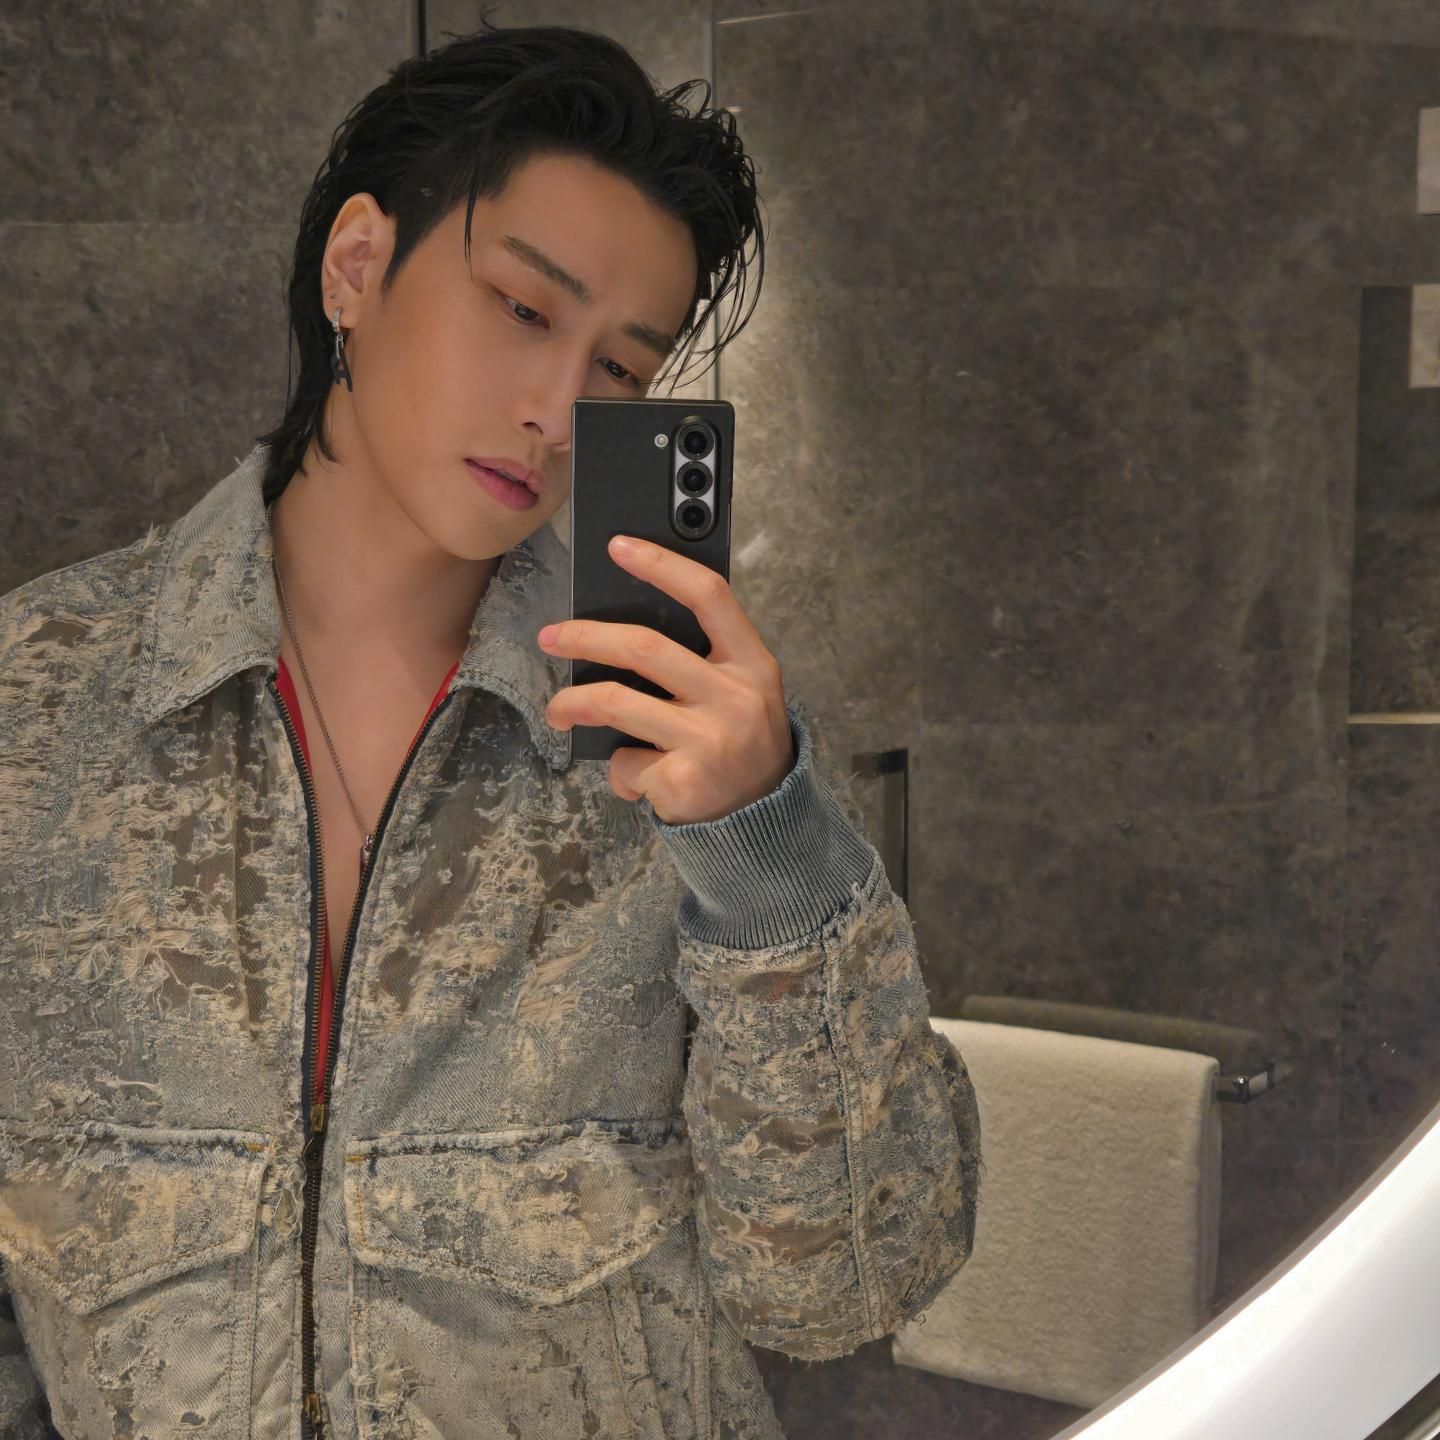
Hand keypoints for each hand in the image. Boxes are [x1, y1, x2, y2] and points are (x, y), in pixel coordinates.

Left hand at [538, 534, 795, 823]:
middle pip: (644, 646)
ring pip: (617, 703)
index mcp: (752, 664)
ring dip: (573, 703)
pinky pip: (626, 760)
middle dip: (585, 636)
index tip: (618, 546)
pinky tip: (638, 778)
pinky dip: (621, 770)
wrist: (765, 819)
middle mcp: (734, 696)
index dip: (662, 566)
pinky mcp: (682, 779)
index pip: (709, 597)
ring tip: (558, 710)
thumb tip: (619, 634)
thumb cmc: (742, 743)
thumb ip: (703, 661)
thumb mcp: (745, 692)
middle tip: (551, 637)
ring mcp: (709, 739)